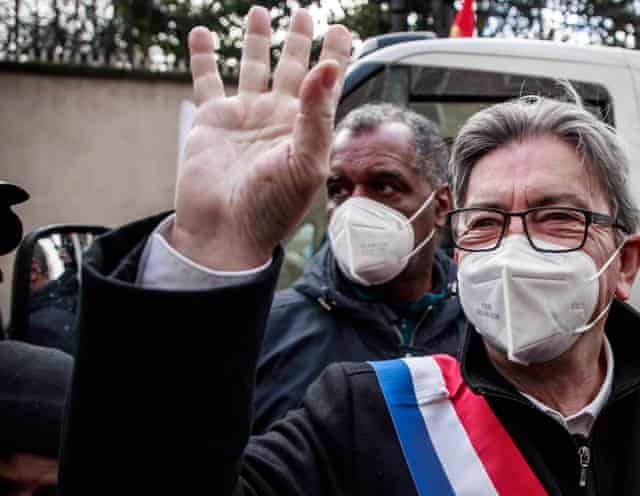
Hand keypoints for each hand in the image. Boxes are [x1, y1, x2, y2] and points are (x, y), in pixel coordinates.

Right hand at [169, 7, 351, 269]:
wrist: (226, 231)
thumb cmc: (272, 206)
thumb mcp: (305, 162)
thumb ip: (317, 115)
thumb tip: (328, 67)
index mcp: (306, 128)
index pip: (325, 84)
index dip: (335, 56)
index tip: (342, 29)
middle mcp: (277, 117)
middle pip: (291, 68)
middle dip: (298, 40)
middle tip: (306, 12)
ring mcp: (244, 117)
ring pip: (251, 66)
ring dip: (255, 40)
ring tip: (259, 12)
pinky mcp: (211, 120)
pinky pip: (207, 81)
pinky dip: (203, 57)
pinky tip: (200, 33)